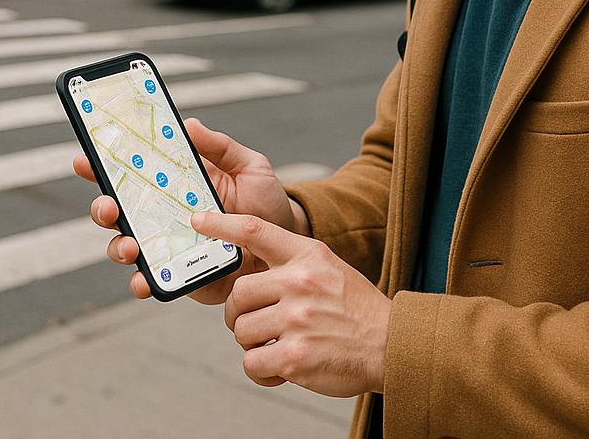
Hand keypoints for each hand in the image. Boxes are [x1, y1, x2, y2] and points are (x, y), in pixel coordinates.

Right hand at [72, 117, 307, 303]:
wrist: (283, 248)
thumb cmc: (265, 203)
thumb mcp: (249, 166)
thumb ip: (221, 147)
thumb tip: (189, 124)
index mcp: (177, 182)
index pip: (133, 171)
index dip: (103, 165)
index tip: (85, 158)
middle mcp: (165, 214)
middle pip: (119, 210)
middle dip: (103, 207)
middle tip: (109, 206)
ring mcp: (169, 246)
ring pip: (126, 245)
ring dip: (119, 246)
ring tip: (130, 246)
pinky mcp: (180, 275)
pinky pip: (152, 280)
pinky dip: (141, 282)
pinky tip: (144, 279)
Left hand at [194, 211, 391, 397]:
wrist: (390, 344)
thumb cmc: (354, 308)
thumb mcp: (328, 267)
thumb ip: (292, 263)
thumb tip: (249, 273)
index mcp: (307, 255)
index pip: (255, 230)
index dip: (222, 224)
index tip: (198, 219)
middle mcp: (299, 282)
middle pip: (238, 294)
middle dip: (242, 313)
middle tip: (262, 322)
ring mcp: (295, 319)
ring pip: (241, 331)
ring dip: (255, 343)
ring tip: (281, 343)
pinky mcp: (293, 356)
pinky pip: (251, 362)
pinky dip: (263, 369)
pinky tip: (284, 366)